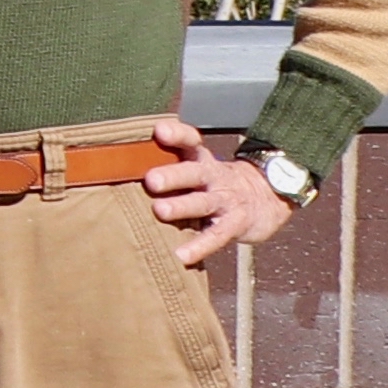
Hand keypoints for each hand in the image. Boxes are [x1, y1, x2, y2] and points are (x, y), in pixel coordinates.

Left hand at [142, 118, 293, 265]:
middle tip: (151, 179)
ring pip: (203, 202)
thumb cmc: (219, 183)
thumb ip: (169, 164)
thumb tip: (117, 165)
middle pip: (194, 172)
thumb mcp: (200, 167)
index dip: (178, 135)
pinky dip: (199, 246)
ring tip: (160, 210)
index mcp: (202, 160)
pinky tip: (181, 256)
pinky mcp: (236, 224)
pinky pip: (216, 236)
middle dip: (173, 175)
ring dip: (182, 206)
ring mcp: (226, 201)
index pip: (191, 142)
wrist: (270, 198)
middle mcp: (214, 177)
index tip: (159, 131)